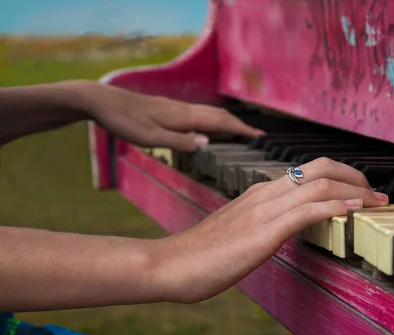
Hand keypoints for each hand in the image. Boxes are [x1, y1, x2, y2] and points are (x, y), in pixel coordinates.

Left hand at [83, 82, 264, 150]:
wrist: (101, 100)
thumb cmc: (124, 121)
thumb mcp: (150, 137)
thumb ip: (179, 141)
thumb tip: (207, 143)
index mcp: (182, 117)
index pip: (220, 122)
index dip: (241, 129)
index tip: (260, 136)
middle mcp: (183, 110)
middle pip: (218, 116)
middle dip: (239, 125)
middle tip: (256, 136)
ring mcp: (176, 108)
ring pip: (209, 114)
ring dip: (227, 122)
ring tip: (239, 132)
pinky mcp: (168, 109)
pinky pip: (198, 114)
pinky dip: (212, 121)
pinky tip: (208, 127)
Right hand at [152, 157, 388, 303]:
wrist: (170, 264)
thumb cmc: (203, 253)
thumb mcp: (240, 230)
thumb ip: (264, 222)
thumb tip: (289, 226)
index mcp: (260, 192)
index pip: (309, 171)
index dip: (342, 176)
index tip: (362, 192)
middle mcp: (265, 193)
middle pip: (321, 167)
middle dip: (355, 176)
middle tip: (377, 195)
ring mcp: (264, 210)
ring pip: (320, 184)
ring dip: (355, 191)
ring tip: (376, 204)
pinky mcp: (263, 232)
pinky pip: (306, 211)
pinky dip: (335, 207)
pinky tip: (353, 212)